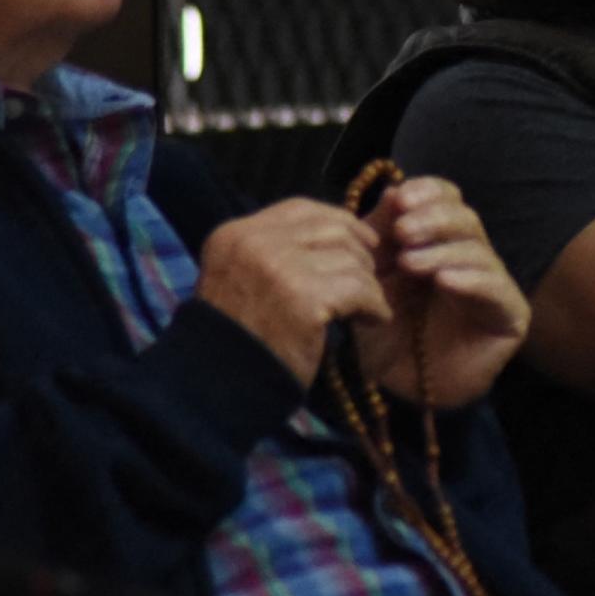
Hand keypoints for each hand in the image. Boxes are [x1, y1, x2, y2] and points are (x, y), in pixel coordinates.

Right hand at [195, 198, 391, 385]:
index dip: (336, 220)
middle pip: (330, 227)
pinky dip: (374, 306)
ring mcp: (279, 267)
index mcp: (235, 235)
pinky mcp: (305, 298)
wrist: (220, 387)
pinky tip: (373, 319)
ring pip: (350, 258)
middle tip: (366, 279)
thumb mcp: (240, 279)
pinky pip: (360, 289)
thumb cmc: (237, 340)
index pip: (299, 208)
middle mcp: (255, 242)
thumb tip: (335, 229)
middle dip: (359, 251)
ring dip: (367, 283)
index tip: (360, 241)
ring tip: (368, 306)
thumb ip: (274, 251)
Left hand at [355, 177, 531, 408]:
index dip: (428, 192)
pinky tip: (445, 282)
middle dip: (433, 219)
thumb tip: (393, 192)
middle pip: (466, 219)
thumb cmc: (379, 333)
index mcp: (437, 242)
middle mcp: (469, 259)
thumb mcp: (370, 277)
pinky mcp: (511, 316)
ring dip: (443, 251)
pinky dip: (471, 279)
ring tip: (411, 263)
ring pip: (479, 250)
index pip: (446, 200)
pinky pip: (497, 288)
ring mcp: (493, 286)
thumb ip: (379, 236)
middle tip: (402, 231)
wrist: (390, 391)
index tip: (399, 198)